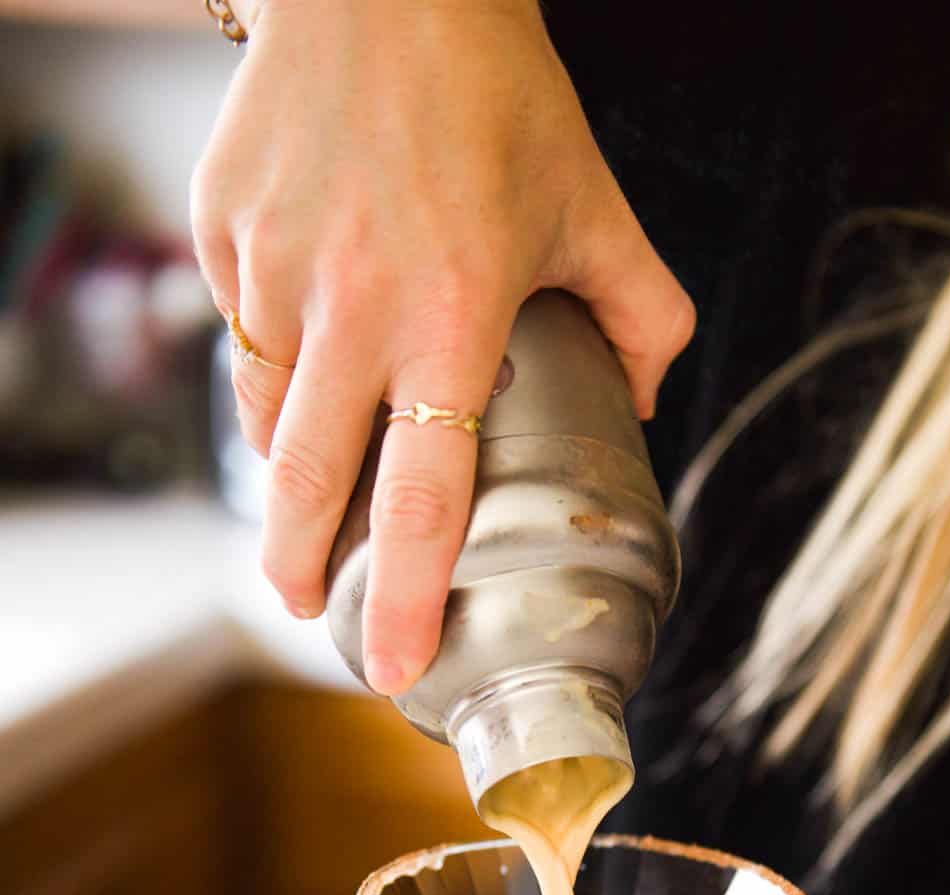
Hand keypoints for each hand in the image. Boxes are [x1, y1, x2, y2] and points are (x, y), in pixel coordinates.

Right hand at [191, 0, 693, 691]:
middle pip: (308, 484)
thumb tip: (642, 410)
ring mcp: (273, 267)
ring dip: (285, 467)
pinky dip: (268, 365)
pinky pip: (239, 332)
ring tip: (311, 490)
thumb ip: (644, 320)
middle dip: (300, 567)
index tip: (393, 664)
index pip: (423, 495)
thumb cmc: (498, 92)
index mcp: (453, 316)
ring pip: (264, 413)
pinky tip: (304, 355)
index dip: (406, 594)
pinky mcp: (223, 230)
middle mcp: (352, 305)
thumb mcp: (598, 207)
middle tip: (307, 608)